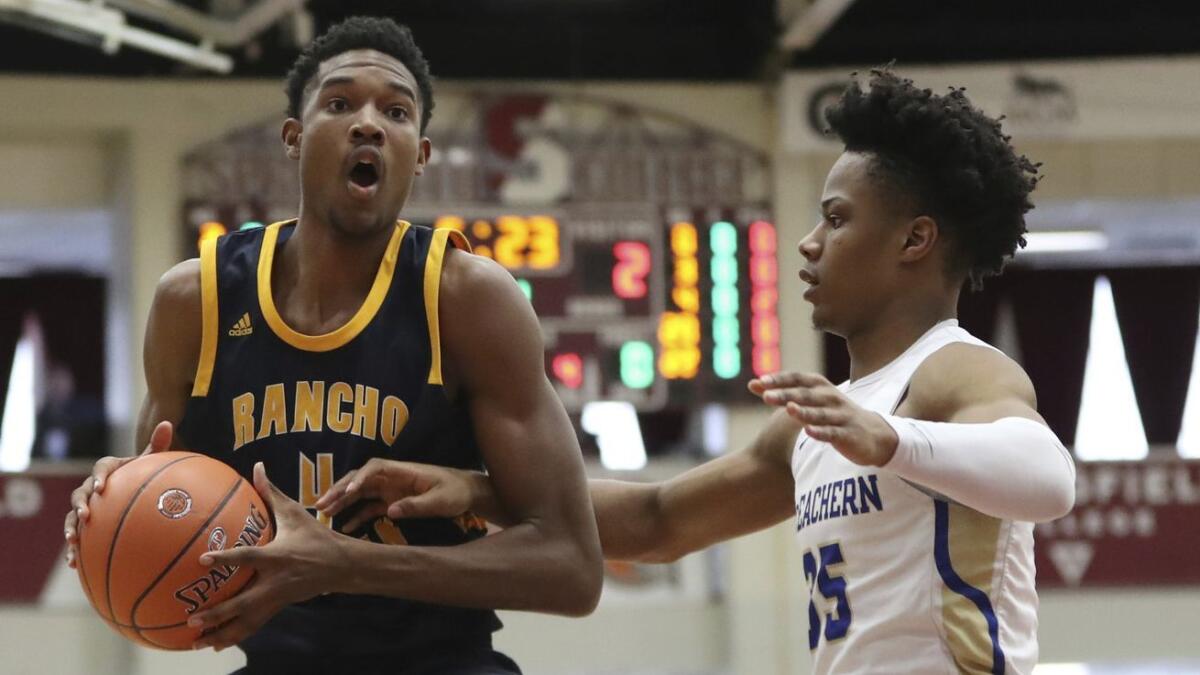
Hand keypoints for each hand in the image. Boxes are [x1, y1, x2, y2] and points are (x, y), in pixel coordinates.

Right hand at [63, 420, 172, 566]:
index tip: (102, 487)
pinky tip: (74, 564)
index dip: (99, 476)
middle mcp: (92, 487)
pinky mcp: (85, 526)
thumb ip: (157, 444)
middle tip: (87, 515)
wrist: (130, 490)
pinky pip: (76, 537)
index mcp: (108, 469)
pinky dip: (73, 550)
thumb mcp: (150, 460)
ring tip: (72, 540)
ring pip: (72, 517)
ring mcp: (86, 507)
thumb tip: (167, 422)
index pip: (101, 468)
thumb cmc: (141, 474)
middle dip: (81, 504)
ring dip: (71, 527)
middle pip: (80, 494)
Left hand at [189, 462, 348, 650]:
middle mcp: (275, 581)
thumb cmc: (316, 536)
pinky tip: (216, 644)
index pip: (248, 557)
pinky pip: (253, 625)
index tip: (204, 560)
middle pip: (243, 602)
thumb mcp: (295, 513)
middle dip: (218, 613)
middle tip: (192, 617)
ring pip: (246, 622)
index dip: (227, 558)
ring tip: (196, 643)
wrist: (342, 566)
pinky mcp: (278, 607)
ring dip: (222, 633)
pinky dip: (234, 636)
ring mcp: (277, 598)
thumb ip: (272, 492)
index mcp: (277, 556)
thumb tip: (257, 466)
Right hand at [314, 458, 480, 532]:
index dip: (359, 478)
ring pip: (359, 493)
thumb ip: (416, 505)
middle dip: (339, 490)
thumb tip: (390, 511)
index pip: (374, 469)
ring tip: (323, 514)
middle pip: (359, 480)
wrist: (466, 493)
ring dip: (341, 502)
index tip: (348, 491)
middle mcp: (391, 477)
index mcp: (401, 470)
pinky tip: (344, 527)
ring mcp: (389, 489)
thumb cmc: (455, 492)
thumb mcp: (440, 501)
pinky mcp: (391, 502)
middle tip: (320, 504)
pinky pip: (369, 507)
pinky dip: (356, 516)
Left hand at [749, 371, 898, 466]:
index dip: (780, 379)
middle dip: (786, 394)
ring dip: (804, 411)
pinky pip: (833, 433)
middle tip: (766, 396)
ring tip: (788, 409)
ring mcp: (840, 415)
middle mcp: (830, 397)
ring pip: (820, 413)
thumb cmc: (834, 414)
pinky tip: (809, 431)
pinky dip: (821, 432)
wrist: (874, 434)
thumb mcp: (810, 400)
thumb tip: (753, 384)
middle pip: (806, 395)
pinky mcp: (848, 434)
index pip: (798, 378)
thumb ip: (782, 393)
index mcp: (820, 386)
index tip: (761, 381)